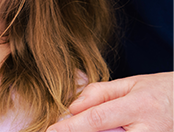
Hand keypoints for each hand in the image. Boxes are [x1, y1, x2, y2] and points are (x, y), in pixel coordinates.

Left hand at [47, 72, 173, 131]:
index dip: (71, 127)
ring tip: (84, 128)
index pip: (97, 118)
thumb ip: (100, 93)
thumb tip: (73, 107)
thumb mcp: (130, 83)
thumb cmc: (158, 91)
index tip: (51, 130)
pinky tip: (106, 131)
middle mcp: (149, 130)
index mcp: (139, 106)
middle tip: (61, 131)